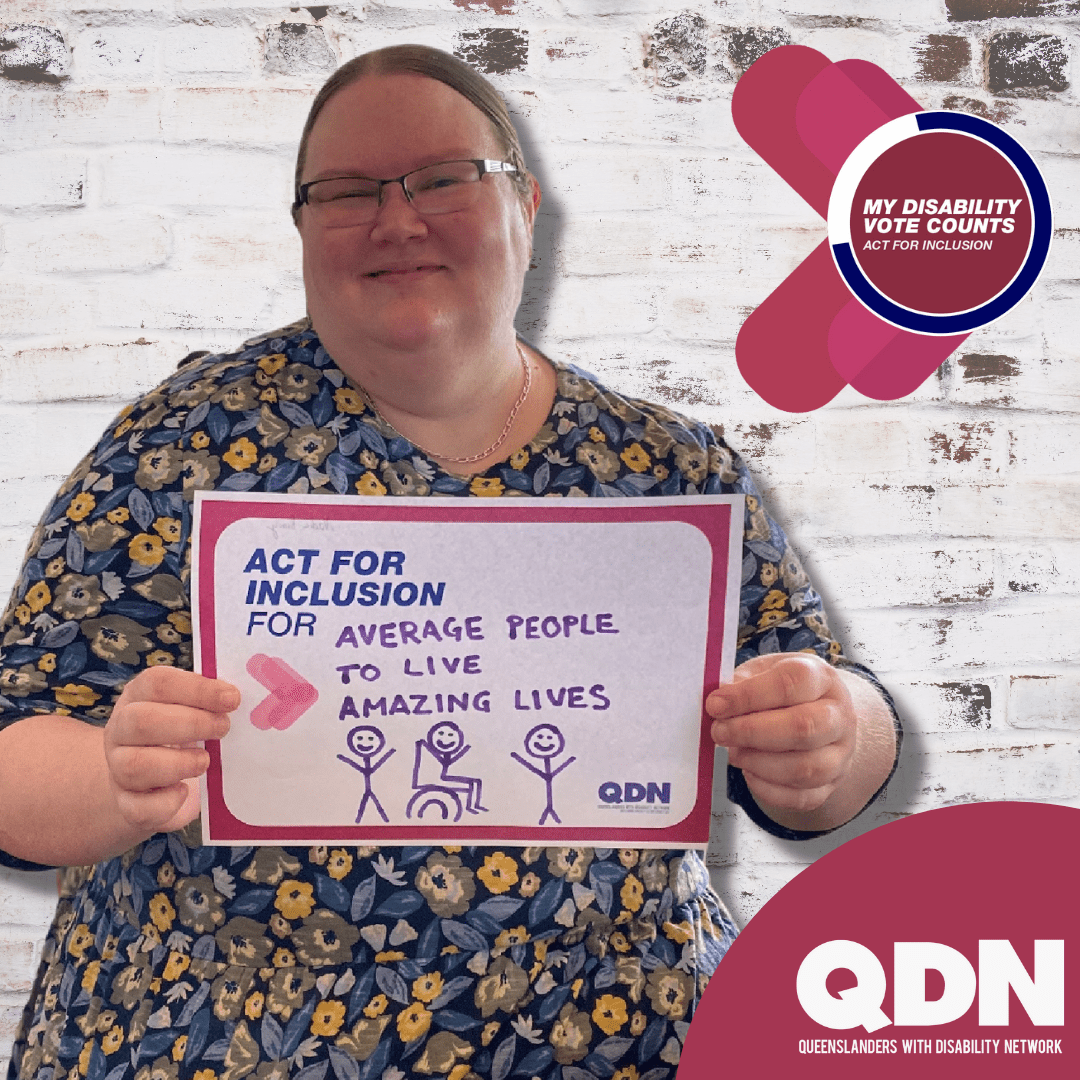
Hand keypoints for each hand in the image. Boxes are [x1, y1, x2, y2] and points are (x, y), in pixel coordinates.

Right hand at [103, 668, 238, 835]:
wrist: (154, 784)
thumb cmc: (183, 735)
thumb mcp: (193, 710)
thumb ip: (211, 702)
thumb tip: (236, 698)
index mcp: (138, 697)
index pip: (157, 683)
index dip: (197, 689)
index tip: (232, 699)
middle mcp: (120, 730)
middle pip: (141, 721)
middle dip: (191, 724)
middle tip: (223, 728)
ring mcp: (118, 769)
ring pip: (134, 766)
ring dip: (179, 763)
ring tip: (205, 761)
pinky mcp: (125, 804)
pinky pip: (139, 808)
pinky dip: (167, 802)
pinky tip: (185, 792)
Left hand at [707, 653, 856, 816]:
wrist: (818, 714)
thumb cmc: (785, 690)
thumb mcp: (764, 671)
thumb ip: (741, 683)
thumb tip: (719, 703)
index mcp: (822, 678)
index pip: (790, 684)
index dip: (748, 696)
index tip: (715, 705)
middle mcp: (840, 716)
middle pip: (803, 728)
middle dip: (751, 733)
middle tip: (719, 732)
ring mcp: (841, 754)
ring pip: (804, 768)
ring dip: (757, 763)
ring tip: (733, 752)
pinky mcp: (832, 784)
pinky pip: (801, 797)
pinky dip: (767, 788)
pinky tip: (749, 772)